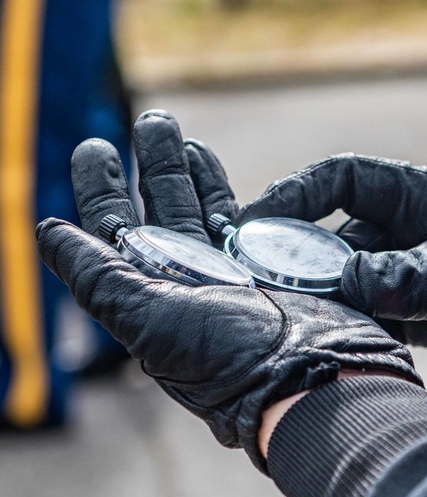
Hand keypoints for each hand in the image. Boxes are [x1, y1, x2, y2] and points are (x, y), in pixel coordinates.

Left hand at [38, 111, 421, 471]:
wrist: (310, 376)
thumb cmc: (228, 359)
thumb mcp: (147, 321)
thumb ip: (98, 276)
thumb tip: (46, 232)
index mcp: (152, 295)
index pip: (115, 233)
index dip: (101, 190)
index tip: (95, 148)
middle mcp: (188, 280)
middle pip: (159, 209)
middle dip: (146, 165)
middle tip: (143, 119)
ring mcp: (231, 270)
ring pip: (199, 205)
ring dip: (182, 166)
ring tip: (169, 125)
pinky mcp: (274, 264)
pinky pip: (242, 215)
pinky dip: (220, 185)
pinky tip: (207, 157)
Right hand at [234, 154, 426, 368]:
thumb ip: (417, 277)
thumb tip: (354, 283)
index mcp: (426, 195)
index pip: (345, 179)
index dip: (296, 194)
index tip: (255, 224)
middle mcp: (414, 228)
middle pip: (339, 235)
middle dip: (303, 259)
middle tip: (266, 290)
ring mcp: (415, 269)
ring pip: (351, 279)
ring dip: (326, 298)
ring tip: (295, 321)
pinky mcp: (422, 310)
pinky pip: (372, 313)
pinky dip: (353, 326)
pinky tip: (332, 341)